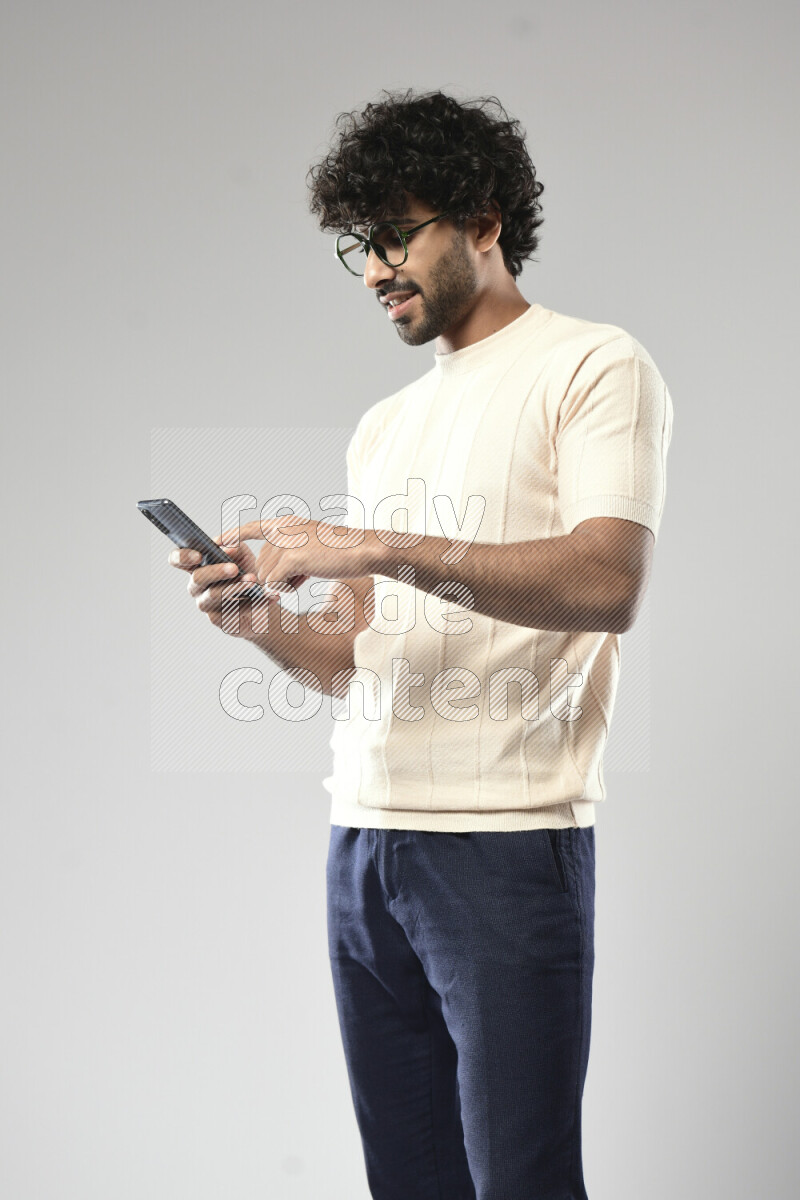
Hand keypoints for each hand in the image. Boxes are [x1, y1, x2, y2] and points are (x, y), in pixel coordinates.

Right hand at [167, 540, 278, 637]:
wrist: (261, 599)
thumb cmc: (246, 571)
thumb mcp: (243, 554)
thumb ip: (234, 547)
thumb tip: (227, 547)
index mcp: (196, 566)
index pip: (176, 559)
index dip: (182, 556)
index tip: (198, 556)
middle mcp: (196, 586)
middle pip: (197, 578)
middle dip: (216, 572)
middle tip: (234, 568)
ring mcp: (206, 604)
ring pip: (214, 596)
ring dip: (235, 587)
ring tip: (253, 581)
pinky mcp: (220, 620)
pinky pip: (236, 611)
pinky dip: (256, 602)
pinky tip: (271, 596)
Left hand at [221, 515, 377, 592]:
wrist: (363, 550)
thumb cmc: (342, 552)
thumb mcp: (310, 546)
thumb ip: (288, 553)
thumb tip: (268, 576)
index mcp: (287, 524)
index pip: (253, 528)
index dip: (233, 536)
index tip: (217, 542)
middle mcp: (282, 529)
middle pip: (261, 563)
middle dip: (277, 576)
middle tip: (304, 574)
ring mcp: (286, 542)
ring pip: (266, 576)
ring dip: (284, 584)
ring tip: (308, 574)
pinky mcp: (291, 557)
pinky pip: (274, 583)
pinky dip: (287, 588)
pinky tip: (306, 579)